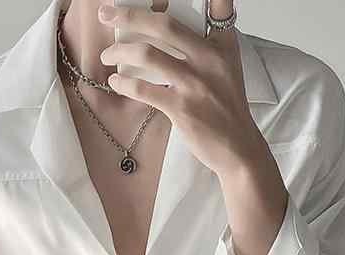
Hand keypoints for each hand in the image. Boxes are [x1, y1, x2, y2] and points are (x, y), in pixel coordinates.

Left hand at [97, 0, 267, 177]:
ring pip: (147, 54)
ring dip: (119, 51)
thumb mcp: (226, 69)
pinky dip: (124, 83)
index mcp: (221, 46)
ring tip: (108, 55)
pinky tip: (116, 82)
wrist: (238, 149)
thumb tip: (168, 32)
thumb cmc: (226, 110)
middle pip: (163, 24)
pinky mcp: (181, 108)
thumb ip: (205, 47)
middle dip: (128, 14)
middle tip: (106, 15)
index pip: (217, 4)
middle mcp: (209, 60)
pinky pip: (143, 89)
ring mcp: (194, 84)